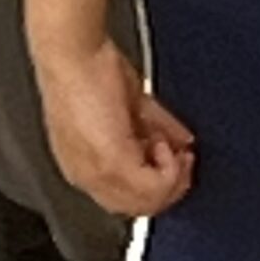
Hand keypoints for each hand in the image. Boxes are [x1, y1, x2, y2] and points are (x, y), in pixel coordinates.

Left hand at [34, 38, 195, 217]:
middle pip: (138, 206)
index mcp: (86, 164)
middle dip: (171, 186)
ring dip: (173, 178)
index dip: (157, 183)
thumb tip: (179, 141)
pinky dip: (171, 170)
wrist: (74, 54)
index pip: (126, 197)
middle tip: (185, 161)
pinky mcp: (111, 163)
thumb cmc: (90, 69)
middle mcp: (87, 175)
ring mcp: (97, 173)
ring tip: (177, 152)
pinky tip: (167, 145)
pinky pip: (154, 187)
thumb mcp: (129, 105)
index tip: (175, 162)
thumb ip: (153, 128)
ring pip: (147, 203)